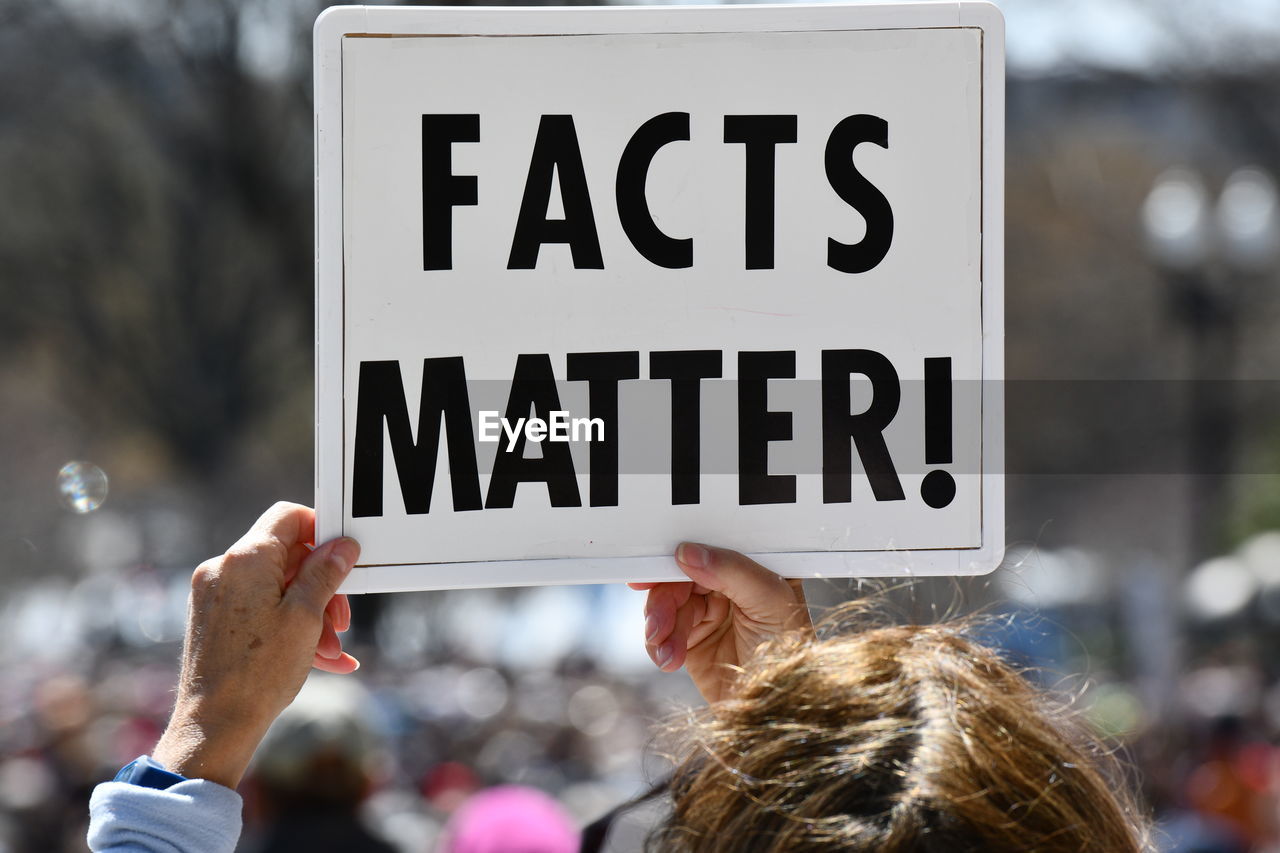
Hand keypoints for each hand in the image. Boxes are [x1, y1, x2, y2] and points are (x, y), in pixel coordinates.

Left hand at [151, 502, 359, 788]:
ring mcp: (214, 595)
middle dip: (321, 586)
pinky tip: (318, 658)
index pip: (289, 517)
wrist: (214, 726)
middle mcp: (223, 569)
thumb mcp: (306, 617)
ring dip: (309, 613)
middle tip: (341, 621)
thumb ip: (325, 573)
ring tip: (329, 650)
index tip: (344, 561)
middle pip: (286, 557)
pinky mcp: (212, 619)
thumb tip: (343, 545)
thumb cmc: (259, 673)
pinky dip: (287, 625)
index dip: (322, 532)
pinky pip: (259, 608)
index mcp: (245, 559)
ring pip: (276, 587)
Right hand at [631, 543, 811, 702]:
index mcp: (756, 568)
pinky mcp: (692, 641)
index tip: (659, 560)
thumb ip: (733, 571)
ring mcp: (710, 614)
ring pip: (667, 603)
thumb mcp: (771, 603)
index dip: (684, 551)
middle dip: (665, 599)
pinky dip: (658, 644)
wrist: (777, 713)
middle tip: (658, 621)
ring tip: (667, 650)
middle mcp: (731, 587)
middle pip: (682, 575)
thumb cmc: (792, 658)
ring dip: (660, 626)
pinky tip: (669, 658)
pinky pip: (662, 631)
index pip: (714, 547)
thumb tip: (691, 552)